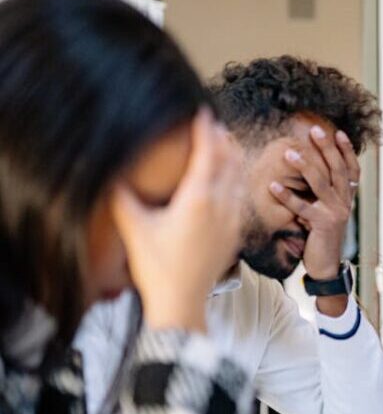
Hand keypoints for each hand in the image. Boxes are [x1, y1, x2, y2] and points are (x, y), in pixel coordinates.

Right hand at [112, 109, 242, 331]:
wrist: (182, 302)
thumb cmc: (157, 267)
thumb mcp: (134, 227)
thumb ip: (122, 196)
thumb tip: (111, 172)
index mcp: (199, 199)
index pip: (208, 154)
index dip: (205, 130)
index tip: (202, 111)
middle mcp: (222, 206)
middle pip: (229, 161)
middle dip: (222, 139)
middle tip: (213, 122)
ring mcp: (232, 220)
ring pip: (239, 178)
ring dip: (232, 157)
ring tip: (224, 142)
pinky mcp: (234, 233)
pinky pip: (239, 197)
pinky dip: (235, 178)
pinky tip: (228, 179)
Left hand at [270, 125, 357, 314]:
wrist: (325, 265)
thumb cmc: (321, 235)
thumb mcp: (327, 210)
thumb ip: (324, 193)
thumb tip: (312, 169)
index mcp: (348, 197)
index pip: (352, 168)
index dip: (347, 150)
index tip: (338, 132)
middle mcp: (345, 202)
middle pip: (337, 169)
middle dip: (326, 148)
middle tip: (314, 130)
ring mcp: (336, 212)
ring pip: (321, 183)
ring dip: (304, 166)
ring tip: (289, 152)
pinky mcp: (322, 225)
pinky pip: (303, 207)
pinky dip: (287, 196)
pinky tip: (273, 186)